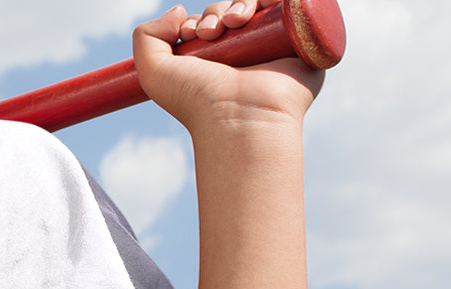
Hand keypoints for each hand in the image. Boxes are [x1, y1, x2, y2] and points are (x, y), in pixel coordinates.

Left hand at [133, 3, 322, 132]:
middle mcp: (248, 55)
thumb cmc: (196, 100)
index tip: (189, 34)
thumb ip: (146, 36)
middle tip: (211, 31)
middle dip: (218, 10)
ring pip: (263, 5)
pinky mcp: (304, 42)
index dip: (200, 20)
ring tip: (234, 21)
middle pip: (235, 11)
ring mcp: (277, 48)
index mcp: (217, 62)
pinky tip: (263, 6)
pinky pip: (297, 5)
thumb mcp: (153, 71)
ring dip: (243, 2)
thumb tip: (178, 11)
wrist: (238, 115)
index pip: (213, 23)